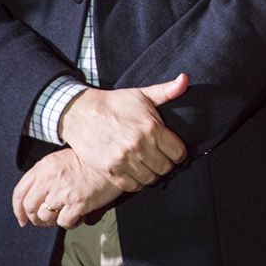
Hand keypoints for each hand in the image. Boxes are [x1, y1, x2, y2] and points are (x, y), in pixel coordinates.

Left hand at [12, 148, 129, 229]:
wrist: (115, 159)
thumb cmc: (90, 160)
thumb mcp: (62, 159)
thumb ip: (45, 175)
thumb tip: (32, 200)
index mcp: (44, 167)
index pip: (20, 192)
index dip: (18, 210)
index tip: (23, 219)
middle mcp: (50, 179)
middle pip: (30, 207)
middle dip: (35, 218)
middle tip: (46, 221)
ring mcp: (63, 192)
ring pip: (45, 217)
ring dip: (53, 221)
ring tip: (66, 216)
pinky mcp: (78, 202)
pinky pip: (64, 222)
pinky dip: (70, 223)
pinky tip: (79, 217)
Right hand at [58, 75, 188, 187]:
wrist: (80, 113)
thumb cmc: (114, 103)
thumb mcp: (142, 94)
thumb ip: (167, 90)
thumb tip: (185, 79)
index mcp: (151, 128)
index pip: (178, 153)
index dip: (179, 153)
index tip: (174, 151)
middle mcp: (139, 146)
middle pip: (166, 168)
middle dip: (167, 164)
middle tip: (162, 159)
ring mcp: (123, 160)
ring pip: (151, 179)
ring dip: (153, 174)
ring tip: (150, 166)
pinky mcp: (109, 170)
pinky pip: (132, 186)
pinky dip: (137, 182)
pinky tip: (137, 173)